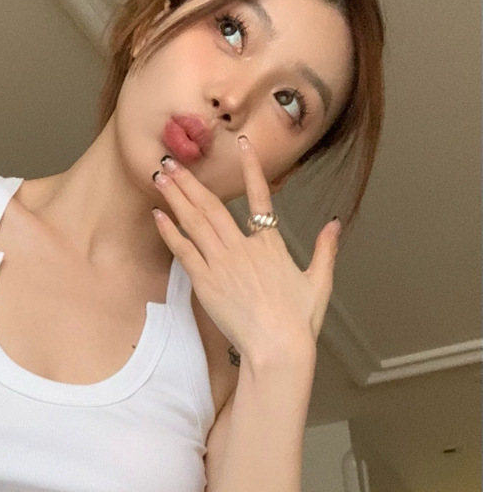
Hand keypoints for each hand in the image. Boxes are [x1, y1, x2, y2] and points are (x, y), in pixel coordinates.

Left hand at [151, 138, 341, 360]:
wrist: (276, 347)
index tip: (241, 143)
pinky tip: (158, 215)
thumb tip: (333, 226)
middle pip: (213, 206)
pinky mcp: (205, 282)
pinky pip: (184, 250)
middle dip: (191, 181)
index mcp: (271, 244)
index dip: (251, 167)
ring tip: (160, 177)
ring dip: (176, 197)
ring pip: (195, 222)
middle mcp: (243, 248)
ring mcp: (222, 263)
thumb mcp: (319, 282)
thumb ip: (325, 250)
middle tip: (171, 161)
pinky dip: (170, 231)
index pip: (261, 196)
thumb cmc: (299, 321)